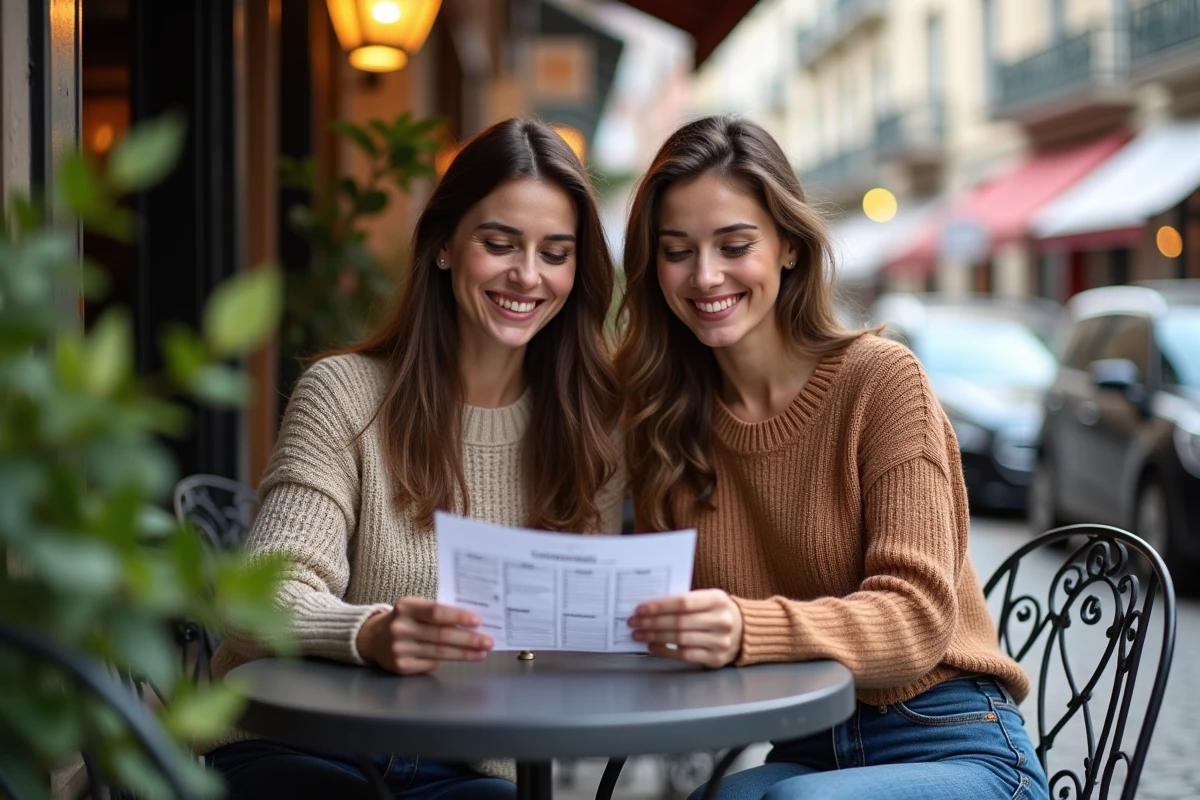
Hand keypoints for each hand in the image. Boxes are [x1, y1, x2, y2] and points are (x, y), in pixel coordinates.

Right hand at [356, 597, 492, 675]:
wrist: (373, 638)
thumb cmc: (405, 619)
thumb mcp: (415, 608)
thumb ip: (438, 612)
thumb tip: (472, 621)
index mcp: (406, 606)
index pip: (436, 612)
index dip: (458, 617)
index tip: (478, 621)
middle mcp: (400, 628)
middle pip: (441, 635)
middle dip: (468, 639)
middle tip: (488, 641)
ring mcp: (399, 649)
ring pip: (440, 652)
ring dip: (464, 653)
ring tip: (482, 652)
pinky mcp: (401, 666)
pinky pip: (431, 663)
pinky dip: (446, 660)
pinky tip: (460, 657)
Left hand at [627, 589, 742, 667]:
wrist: (744, 631)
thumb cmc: (716, 611)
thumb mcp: (707, 598)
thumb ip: (684, 601)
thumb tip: (650, 607)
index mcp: (717, 599)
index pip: (683, 602)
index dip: (659, 606)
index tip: (640, 609)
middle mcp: (721, 620)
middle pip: (679, 622)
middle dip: (652, 623)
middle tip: (634, 623)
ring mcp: (720, 641)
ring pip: (680, 639)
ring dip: (655, 636)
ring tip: (639, 634)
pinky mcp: (715, 659)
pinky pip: (685, 655)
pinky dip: (665, 651)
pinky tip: (653, 645)